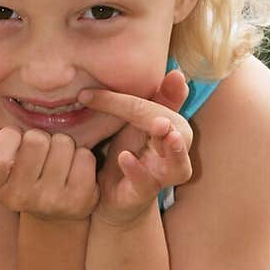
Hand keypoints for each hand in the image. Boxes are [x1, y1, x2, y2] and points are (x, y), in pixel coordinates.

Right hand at [0, 127, 98, 220]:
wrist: (56, 211)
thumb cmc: (23, 172)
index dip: (9, 138)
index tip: (15, 139)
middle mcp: (20, 200)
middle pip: (36, 142)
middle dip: (41, 136)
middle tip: (41, 150)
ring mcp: (51, 203)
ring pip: (63, 145)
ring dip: (63, 144)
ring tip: (57, 160)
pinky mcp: (80, 202)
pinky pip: (84, 159)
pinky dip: (82, 157)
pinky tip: (74, 169)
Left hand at [80, 69, 193, 226]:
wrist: (108, 198)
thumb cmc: (126, 156)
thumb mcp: (133, 124)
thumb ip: (146, 99)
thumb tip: (177, 71)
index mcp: (170, 131)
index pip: (157, 109)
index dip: (130, 101)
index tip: (90, 94)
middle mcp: (173, 154)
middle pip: (180, 134)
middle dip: (170, 123)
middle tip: (161, 117)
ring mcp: (161, 177)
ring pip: (179, 165)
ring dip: (175, 150)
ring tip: (164, 131)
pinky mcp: (144, 195)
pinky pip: (148, 184)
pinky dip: (138, 170)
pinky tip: (125, 157)